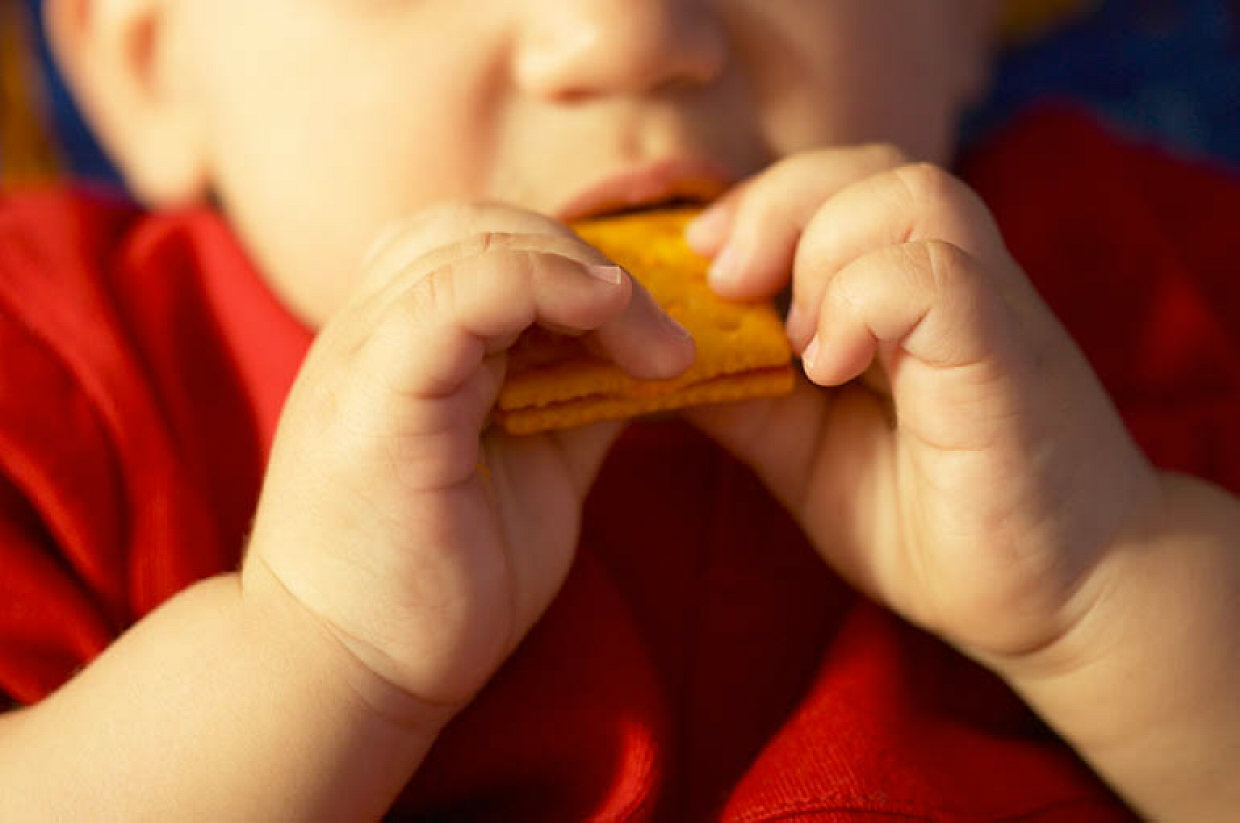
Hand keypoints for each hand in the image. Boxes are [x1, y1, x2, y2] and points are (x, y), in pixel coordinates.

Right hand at [242, 203, 693, 715]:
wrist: (352, 676)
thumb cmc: (443, 583)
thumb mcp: (540, 465)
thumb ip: (580, 394)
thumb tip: (650, 347)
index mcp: (408, 342)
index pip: (489, 243)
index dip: (579, 262)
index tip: (657, 329)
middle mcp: (375, 329)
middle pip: (485, 224)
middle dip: (590, 259)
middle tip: (666, 338)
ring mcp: (366, 354)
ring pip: (473, 239)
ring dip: (583, 271)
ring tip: (653, 343)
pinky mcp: (375, 393)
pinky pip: (456, 294)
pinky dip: (541, 282)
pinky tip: (606, 313)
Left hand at [685, 148, 1159, 664]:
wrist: (1062, 595)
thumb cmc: (933, 517)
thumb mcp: (803, 451)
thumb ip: (742, 393)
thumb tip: (654, 354)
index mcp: (902, 292)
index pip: (834, 183)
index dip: (757, 203)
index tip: (701, 260)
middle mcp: (952, 281)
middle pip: (869, 165)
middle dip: (777, 205)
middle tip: (728, 283)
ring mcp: (987, 312)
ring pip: (910, 195)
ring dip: (823, 249)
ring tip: (794, 340)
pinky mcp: (1004, 358)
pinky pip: (938, 277)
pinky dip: (864, 303)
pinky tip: (831, 369)